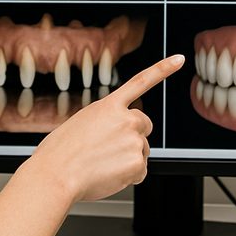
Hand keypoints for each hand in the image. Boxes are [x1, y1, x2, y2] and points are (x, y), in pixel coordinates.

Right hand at [22, 54, 184, 202]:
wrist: (56, 175)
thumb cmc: (59, 153)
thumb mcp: (80, 124)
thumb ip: (104, 123)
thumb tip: (114, 139)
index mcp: (109, 106)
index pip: (141, 81)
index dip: (162, 69)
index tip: (179, 59)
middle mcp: (126, 119)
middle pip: (143, 126)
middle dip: (133, 136)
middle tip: (109, 149)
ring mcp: (134, 140)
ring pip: (141, 151)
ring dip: (127, 158)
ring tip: (102, 164)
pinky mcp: (137, 163)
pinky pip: (140, 172)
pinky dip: (128, 176)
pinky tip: (108, 175)